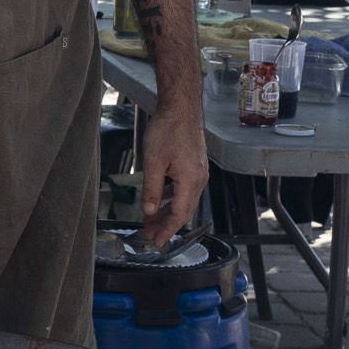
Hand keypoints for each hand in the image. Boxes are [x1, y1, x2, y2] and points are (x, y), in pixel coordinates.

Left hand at [138, 104, 209, 244]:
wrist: (181, 107)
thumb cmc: (169, 128)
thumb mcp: (153, 161)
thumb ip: (152, 189)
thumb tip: (149, 210)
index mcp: (191, 181)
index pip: (179, 215)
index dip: (166, 231)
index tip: (156, 241)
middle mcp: (199, 179)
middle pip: (184, 211)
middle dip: (166, 224)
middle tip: (149, 233)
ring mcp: (199, 172)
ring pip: (184, 200)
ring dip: (168, 211)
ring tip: (151, 218)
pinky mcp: (195, 165)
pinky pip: (184, 188)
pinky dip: (172, 197)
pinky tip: (160, 197)